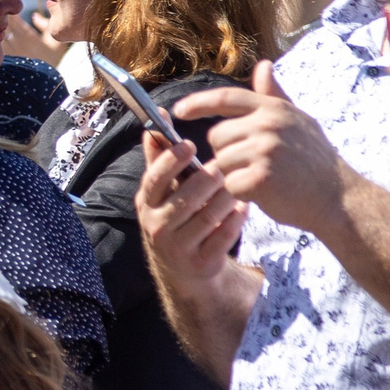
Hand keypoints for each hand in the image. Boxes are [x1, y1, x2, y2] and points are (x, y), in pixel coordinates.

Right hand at [135, 131, 246, 291]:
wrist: (182, 267)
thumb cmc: (174, 216)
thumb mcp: (162, 191)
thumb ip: (159, 157)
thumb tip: (155, 122)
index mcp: (146, 203)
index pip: (154, 180)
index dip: (171, 162)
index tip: (189, 145)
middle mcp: (157, 226)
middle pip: (186, 198)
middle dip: (208, 179)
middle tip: (226, 164)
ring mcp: (178, 247)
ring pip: (208, 217)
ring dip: (227, 198)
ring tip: (239, 182)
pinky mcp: (200, 263)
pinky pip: (223, 237)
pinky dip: (236, 220)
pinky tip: (244, 207)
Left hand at [174, 63, 348, 234]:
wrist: (339, 199)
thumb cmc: (316, 160)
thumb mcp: (298, 120)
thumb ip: (274, 95)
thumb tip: (263, 65)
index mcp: (273, 109)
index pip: (226, 98)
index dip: (198, 103)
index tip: (178, 111)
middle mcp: (267, 125)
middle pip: (217, 136)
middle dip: (227, 152)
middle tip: (257, 164)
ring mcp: (264, 151)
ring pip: (221, 162)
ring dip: (235, 174)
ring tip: (265, 178)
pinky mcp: (260, 178)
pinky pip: (230, 185)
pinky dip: (241, 193)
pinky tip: (265, 193)